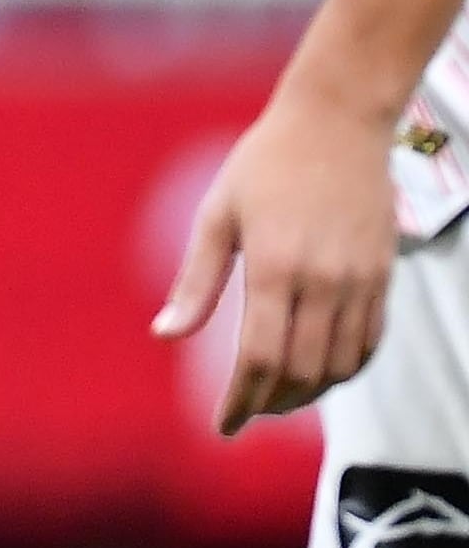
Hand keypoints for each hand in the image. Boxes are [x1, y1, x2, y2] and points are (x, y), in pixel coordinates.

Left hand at [155, 77, 403, 433]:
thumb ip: (196, 282)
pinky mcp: (384, 275)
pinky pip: (370, 341)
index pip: (259, 357)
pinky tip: (321, 373)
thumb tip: (164, 336)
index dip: (241, 400)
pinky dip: (346, 368)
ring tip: (278, 399)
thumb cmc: (265, 163)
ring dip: (310, 392)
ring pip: (341, 364)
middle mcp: (324, 281)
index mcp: (276, 268)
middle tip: (247, 413)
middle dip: (272, 403)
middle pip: (301, 370)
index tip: (224, 426)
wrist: (337, 121)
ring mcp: (360, 280)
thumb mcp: (216, 215)